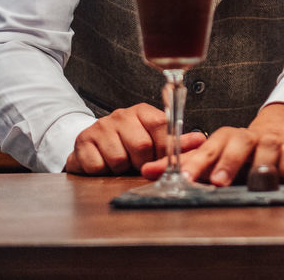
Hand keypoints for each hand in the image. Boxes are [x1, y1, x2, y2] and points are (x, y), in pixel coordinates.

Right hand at [64, 103, 206, 175]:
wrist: (92, 145)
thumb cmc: (128, 143)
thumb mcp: (154, 139)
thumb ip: (176, 141)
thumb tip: (201, 140)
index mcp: (142, 111)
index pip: (162, 126)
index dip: (164, 148)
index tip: (160, 157)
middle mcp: (120, 115)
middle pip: (142, 146)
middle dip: (142, 162)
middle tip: (137, 162)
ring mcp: (100, 127)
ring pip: (119, 159)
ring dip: (121, 168)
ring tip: (121, 162)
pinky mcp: (82, 141)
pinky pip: (98, 166)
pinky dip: (102, 172)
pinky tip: (104, 164)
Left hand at [140, 102, 283, 185]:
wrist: (275, 136)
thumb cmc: (237, 151)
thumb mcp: (209, 156)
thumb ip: (182, 165)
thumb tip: (147, 171)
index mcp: (224, 138)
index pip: (208, 148)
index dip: (198, 162)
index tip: (187, 177)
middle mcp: (247, 138)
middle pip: (238, 144)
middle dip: (228, 163)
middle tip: (218, 182)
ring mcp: (270, 143)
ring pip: (268, 147)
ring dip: (261, 164)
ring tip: (255, 180)